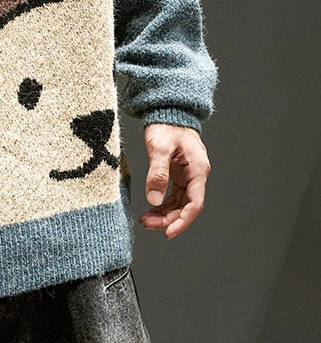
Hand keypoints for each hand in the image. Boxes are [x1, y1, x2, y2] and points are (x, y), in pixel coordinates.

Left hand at [140, 123, 210, 238]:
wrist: (167, 109)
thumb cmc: (166, 124)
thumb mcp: (160, 147)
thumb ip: (157, 172)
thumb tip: (153, 198)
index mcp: (197, 170)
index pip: (194, 204)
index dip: (182, 221)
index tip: (168, 232)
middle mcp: (195, 175)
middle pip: (186, 206)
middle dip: (168, 219)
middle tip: (148, 224)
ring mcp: (187, 174)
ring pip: (179, 202)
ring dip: (165, 214)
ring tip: (145, 220)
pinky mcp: (178, 172)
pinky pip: (173, 195)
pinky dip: (163, 204)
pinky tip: (151, 209)